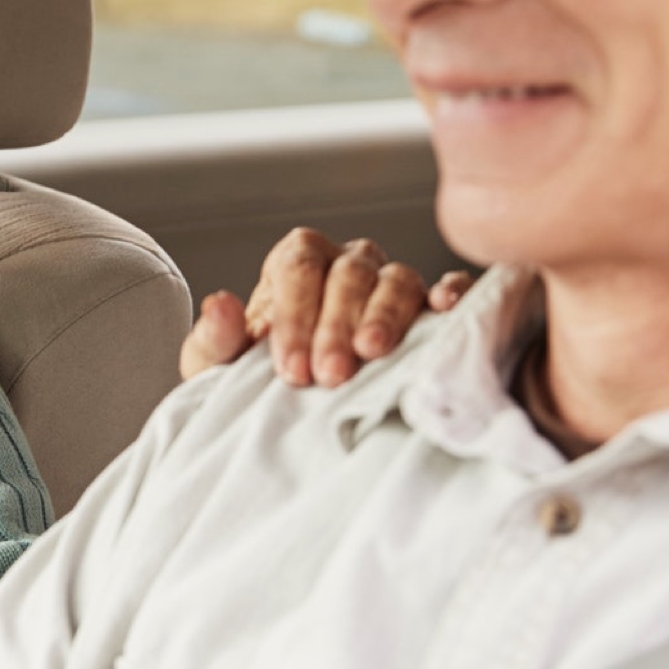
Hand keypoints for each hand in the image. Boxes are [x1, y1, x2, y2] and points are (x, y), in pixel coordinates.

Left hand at [179, 230, 473, 386]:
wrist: (294, 407)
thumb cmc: (258, 380)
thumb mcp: (222, 367)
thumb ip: (216, 338)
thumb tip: (219, 304)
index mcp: (296, 261)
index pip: (298, 268)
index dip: (295, 315)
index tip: (292, 369)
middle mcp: (347, 262)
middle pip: (348, 274)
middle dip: (336, 324)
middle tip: (330, 373)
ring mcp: (391, 281)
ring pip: (397, 279)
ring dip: (386, 314)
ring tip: (373, 351)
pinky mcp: (429, 308)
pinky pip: (449, 285)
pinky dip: (451, 291)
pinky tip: (445, 308)